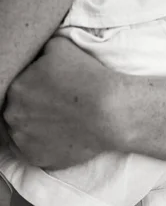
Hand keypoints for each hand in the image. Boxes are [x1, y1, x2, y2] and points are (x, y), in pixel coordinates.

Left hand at [3, 36, 122, 169]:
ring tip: (55, 125)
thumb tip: (37, 56)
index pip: (15, 90)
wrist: (112, 114)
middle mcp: (13, 114)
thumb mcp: (60, 46)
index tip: (46, 95)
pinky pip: (28, 154)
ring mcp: (23, 139)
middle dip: (30, 110)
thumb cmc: (90, 79)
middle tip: (53, 110)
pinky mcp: (36, 158)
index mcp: (16, 86)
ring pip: (20, 133)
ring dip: (32, 129)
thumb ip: (40, 52)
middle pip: (15, 111)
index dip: (31, 92)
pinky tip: (55, 139)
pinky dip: (40, 147)